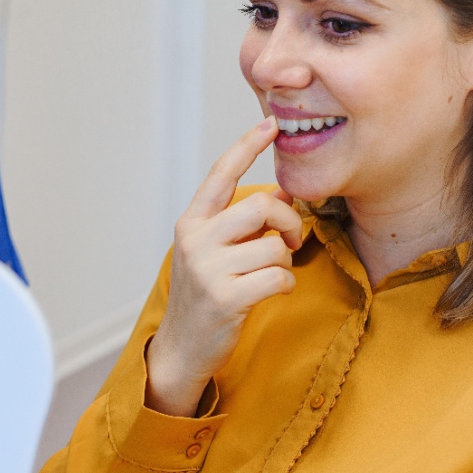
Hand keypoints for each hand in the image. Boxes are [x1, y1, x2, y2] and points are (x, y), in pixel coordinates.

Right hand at [147, 117, 301, 416]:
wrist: (182, 348)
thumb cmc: (204, 293)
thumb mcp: (211, 250)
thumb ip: (238, 222)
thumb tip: (282, 194)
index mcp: (191, 222)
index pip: (221, 174)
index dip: (246, 146)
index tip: (269, 124)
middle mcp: (196, 240)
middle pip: (262, 206)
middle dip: (289, 221)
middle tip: (290, 240)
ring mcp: (208, 269)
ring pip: (275, 245)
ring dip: (284, 261)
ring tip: (270, 273)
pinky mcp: (226, 298)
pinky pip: (279, 277)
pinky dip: (285, 285)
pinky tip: (270, 292)